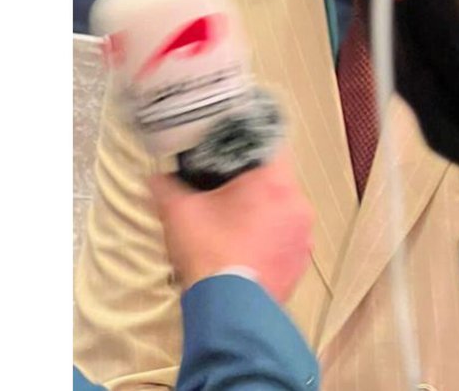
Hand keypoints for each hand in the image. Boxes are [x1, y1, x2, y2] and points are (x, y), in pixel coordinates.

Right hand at [148, 150, 314, 301]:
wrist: (229, 310)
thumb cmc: (209, 254)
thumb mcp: (179, 214)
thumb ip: (165, 188)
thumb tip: (155, 179)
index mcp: (274, 184)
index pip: (269, 148)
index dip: (249, 151)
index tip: (233, 160)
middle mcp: (297, 205)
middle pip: (277, 182)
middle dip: (254, 188)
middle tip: (228, 198)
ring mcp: (304, 236)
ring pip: (284, 212)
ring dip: (265, 215)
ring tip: (235, 227)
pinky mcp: (302, 262)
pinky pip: (288, 240)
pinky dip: (271, 241)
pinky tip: (247, 251)